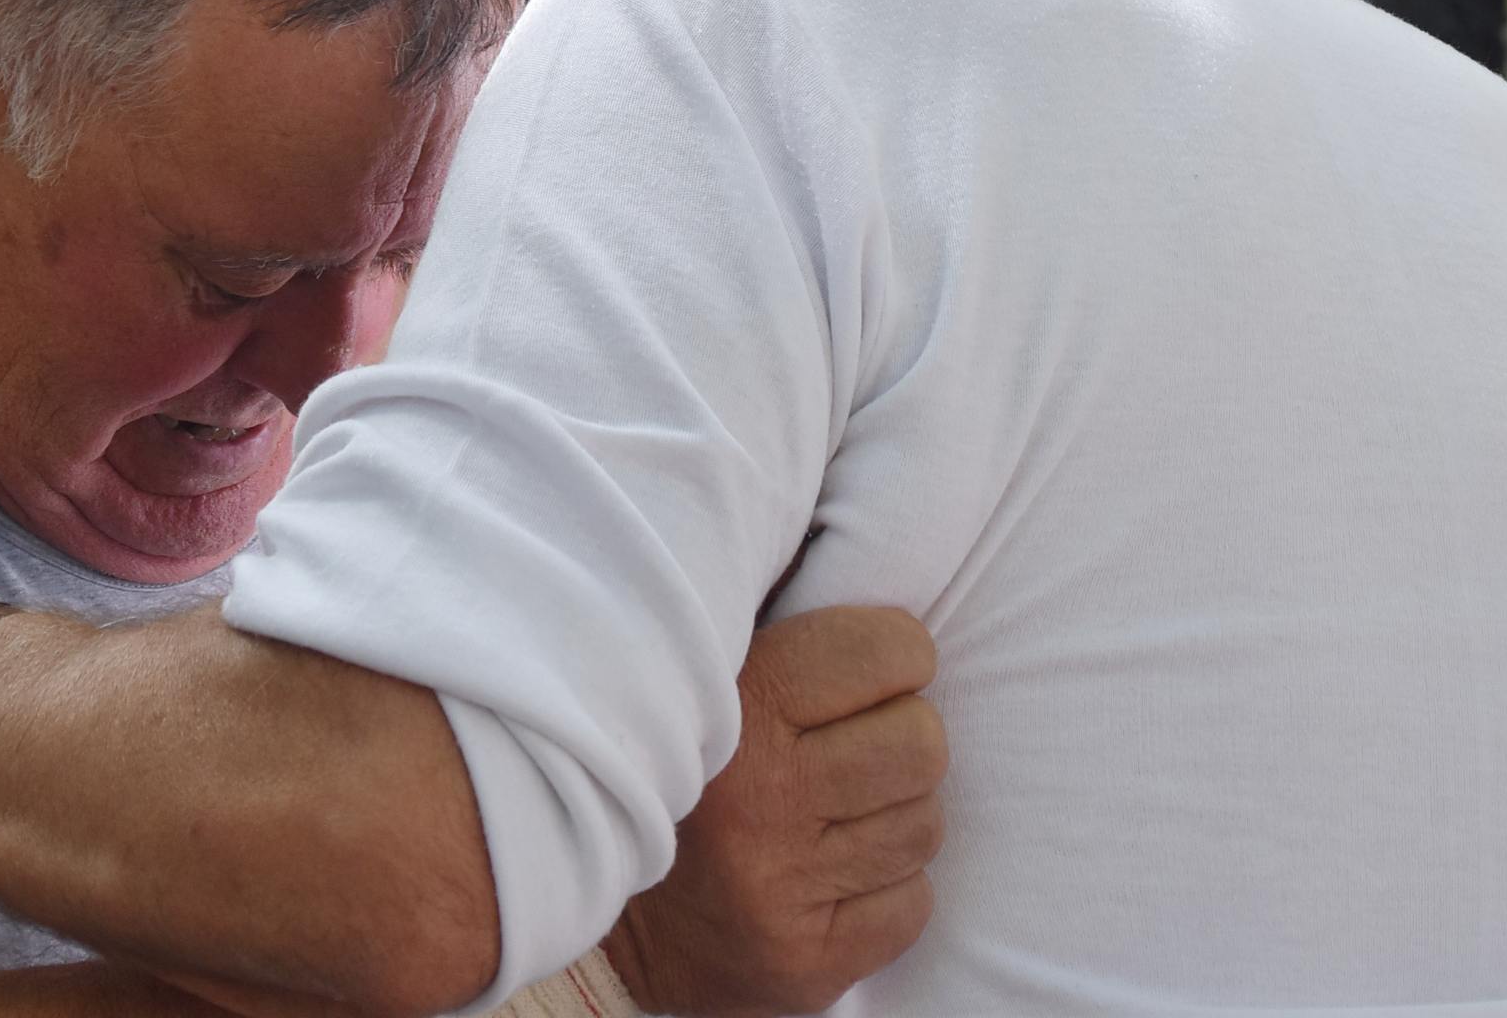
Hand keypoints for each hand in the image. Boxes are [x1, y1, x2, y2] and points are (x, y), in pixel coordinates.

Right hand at [601, 606, 945, 1017]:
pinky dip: (886, 888)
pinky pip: (911, 906)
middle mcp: (760, 803)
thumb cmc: (666, 750)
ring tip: (834, 808)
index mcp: (736, 708)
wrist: (582, 892)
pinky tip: (830, 871)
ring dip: (892, 813)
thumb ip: (775, 604)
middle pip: (922, 743)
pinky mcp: (805, 964)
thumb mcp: (701, 662)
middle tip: (850, 744)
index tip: (865, 670)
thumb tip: (856, 541)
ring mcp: (782, 893)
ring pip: (924, 827)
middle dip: (900, 737)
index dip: (892, 656)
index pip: (891, 651)